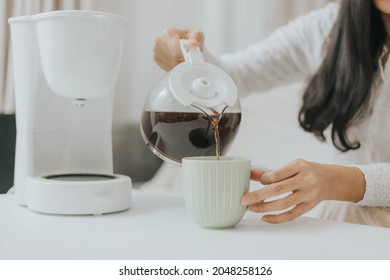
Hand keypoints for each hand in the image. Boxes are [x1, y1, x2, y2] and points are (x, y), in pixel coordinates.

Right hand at [154, 28, 204, 70]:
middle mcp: (160, 40)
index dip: (184, 58)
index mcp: (168, 33)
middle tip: (186, 58)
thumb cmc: (190, 38)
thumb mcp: (197, 35)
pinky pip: (165, 67)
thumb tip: (194, 43)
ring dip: (177, 65)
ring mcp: (156, 49)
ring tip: (182, 59)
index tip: (188, 58)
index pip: (176, 52)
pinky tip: (176, 62)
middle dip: (181, 61)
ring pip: (169, 64)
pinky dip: (172, 67)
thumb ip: (196, 38)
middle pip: (172, 59)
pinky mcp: (156, 57)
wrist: (185, 42)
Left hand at [241, 159, 364, 223]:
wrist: (330, 180)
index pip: (277, 174)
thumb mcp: (292, 166)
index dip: (263, 179)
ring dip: (265, 207)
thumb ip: (272, 171)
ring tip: (252, 208)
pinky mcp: (309, 206)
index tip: (255, 181)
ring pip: (284, 204)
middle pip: (279, 189)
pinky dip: (277, 218)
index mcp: (300, 166)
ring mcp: (309, 194)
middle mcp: (306, 180)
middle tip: (244, 200)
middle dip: (259, 195)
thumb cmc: (306, 171)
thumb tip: (251, 173)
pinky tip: (264, 217)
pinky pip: (291, 215)